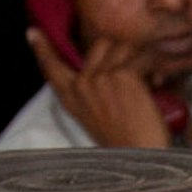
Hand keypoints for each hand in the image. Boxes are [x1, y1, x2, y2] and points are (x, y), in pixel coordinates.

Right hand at [29, 24, 176, 150]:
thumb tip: (102, 70)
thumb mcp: (95, 118)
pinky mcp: (124, 75)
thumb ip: (91, 93)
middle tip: (136, 70)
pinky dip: (154, 66)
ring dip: (140, 56)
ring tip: (150, 77)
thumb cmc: (125, 143)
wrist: (141, 158)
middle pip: (99, 44)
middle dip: (120, 50)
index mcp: (72, 99)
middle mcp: (82, 85)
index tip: (33, 33)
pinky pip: (142, 56)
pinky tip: (158, 82)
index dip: (42, 50)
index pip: (51, 69)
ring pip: (122, 45)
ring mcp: (101, 78)